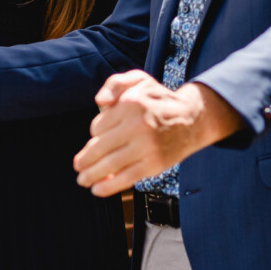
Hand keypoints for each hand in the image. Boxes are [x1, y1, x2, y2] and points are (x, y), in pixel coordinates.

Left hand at [73, 71, 241, 196]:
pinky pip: (127, 177)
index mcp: (131, 103)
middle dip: (85, 159)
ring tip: (83, 180)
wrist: (193, 118)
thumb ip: (115, 84)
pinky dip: (109, 185)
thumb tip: (99, 102)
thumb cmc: (159, 99)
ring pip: (110, 164)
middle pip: (101, 146)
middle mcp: (138, 125)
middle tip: (77, 166)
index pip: (99, 125)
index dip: (94, 134)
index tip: (97, 137)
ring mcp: (147, 146)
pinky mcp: (155, 164)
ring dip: (92, 174)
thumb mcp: (139, 80)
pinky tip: (98, 189)